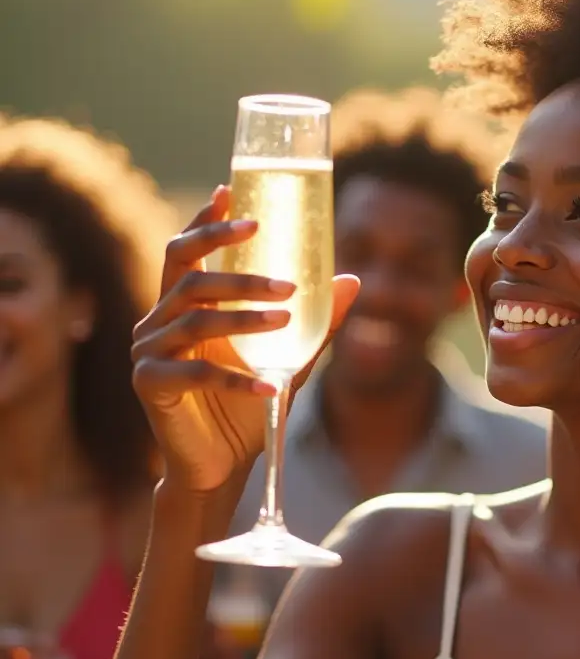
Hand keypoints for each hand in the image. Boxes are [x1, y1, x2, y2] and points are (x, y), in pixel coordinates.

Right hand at [131, 186, 359, 491]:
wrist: (221, 465)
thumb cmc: (248, 406)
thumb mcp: (289, 359)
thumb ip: (316, 322)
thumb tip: (352, 279)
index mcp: (184, 307)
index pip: (184, 252)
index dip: (204, 222)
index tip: (229, 192)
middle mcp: (158, 322)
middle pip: (192, 279)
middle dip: (240, 274)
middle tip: (287, 283)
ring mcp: (148, 352)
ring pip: (196, 320)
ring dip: (244, 320)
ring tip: (285, 320)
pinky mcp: (150, 385)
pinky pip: (196, 373)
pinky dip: (238, 379)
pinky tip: (274, 387)